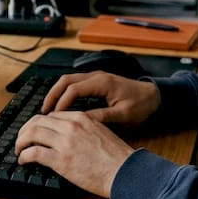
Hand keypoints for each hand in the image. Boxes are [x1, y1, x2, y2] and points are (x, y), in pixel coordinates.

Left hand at [14, 111, 133, 197]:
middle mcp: (71, 126)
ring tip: (19, 149)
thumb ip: (83, 129)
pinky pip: (33, 152)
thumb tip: (67, 135)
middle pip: (37, 121)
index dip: (40, 124)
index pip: (51, 115)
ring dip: (21, 142)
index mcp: (81, 118)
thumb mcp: (100, 131)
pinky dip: (24, 155)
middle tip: (22, 139)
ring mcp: (65, 142)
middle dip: (25, 130)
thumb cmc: (116, 157)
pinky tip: (23, 160)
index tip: (36, 132)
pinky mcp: (60, 160)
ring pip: (31, 134)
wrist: (124, 171)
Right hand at [41, 71, 160, 128]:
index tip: (54, 117)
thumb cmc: (142, 105)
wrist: (154, 96)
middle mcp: (96, 77)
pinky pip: (75, 84)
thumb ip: (102, 117)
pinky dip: (65, 93)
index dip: (61, 103)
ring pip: (69, 80)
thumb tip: (81, 121)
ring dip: (57, 93)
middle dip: (53, 95)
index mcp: (102, 83)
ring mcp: (96, 78)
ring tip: (48, 109)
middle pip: (66, 80)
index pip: (73, 89)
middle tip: (43, 112)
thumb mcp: (124, 115)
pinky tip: (61, 106)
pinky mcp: (97, 82)